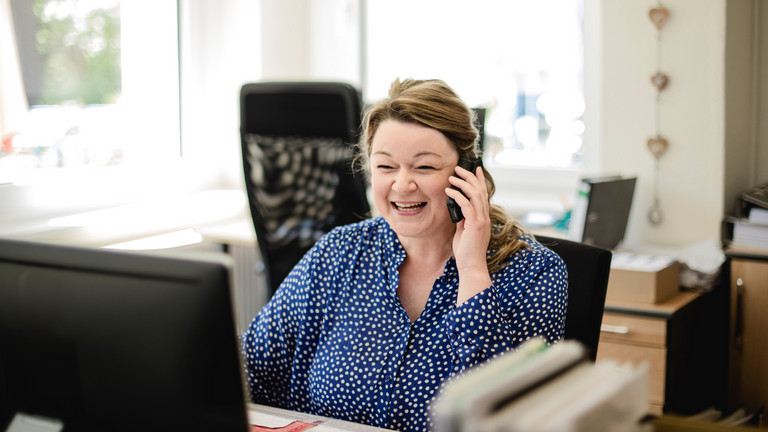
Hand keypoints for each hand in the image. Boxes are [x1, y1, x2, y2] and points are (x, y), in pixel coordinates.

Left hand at [445, 165, 492, 304]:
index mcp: (483, 217)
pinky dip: (458, 196)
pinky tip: (449, 191)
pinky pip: (467, 205)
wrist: (471, 266)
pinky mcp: (476, 225)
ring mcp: (482, 220)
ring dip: (463, 183)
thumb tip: (456, 207)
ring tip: (452, 177)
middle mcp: (485, 216)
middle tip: (459, 168)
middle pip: (480, 190)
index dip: (479, 180)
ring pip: (475, 195)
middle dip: (469, 177)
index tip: (474, 169)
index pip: (483, 194)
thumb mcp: (463, 230)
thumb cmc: (466, 251)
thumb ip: (463, 218)